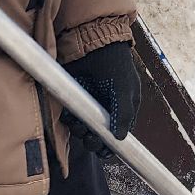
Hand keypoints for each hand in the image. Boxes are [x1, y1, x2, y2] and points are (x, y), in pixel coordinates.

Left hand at [61, 41, 141, 156]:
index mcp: (123, 108)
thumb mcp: (125, 89)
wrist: (92, 43)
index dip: (110, 146)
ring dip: (80, 132)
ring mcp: (89, 104)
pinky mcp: (74, 99)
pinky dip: (69, 121)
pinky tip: (69, 117)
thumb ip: (124, 114)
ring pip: (84, 129)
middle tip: (89, 138)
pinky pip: (71, 118)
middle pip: (99, 136)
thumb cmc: (115, 64)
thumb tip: (120, 138)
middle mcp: (106, 109)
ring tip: (78, 125)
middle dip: (93, 141)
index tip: (103, 152)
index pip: (118, 134)